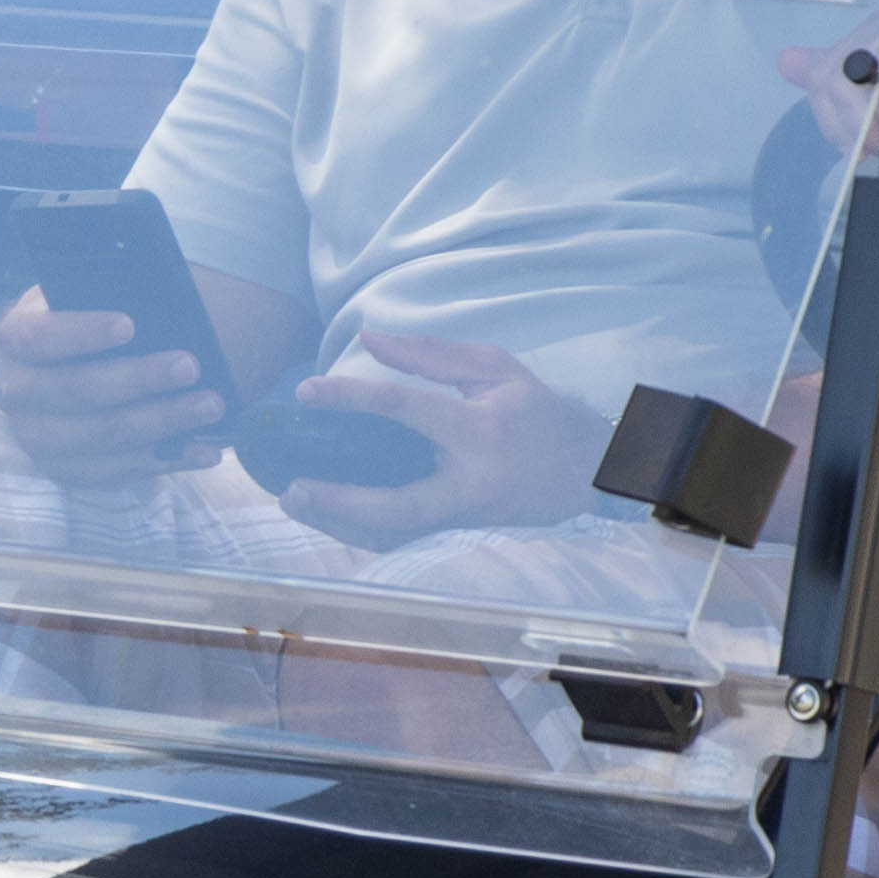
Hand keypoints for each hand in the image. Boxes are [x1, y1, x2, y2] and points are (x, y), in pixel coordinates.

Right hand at [0, 288, 221, 487]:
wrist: (49, 368)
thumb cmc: (78, 323)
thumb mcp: (77, 300)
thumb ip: (103, 297)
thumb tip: (157, 302)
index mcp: (14, 340)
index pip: (39, 338)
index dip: (82, 333)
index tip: (130, 325)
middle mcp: (16, 394)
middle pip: (78, 392)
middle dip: (139, 380)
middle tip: (191, 366)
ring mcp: (39, 440)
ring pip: (102, 438)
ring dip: (162, 422)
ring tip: (211, 407)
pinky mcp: (68, 472)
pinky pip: (120, 472)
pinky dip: (168, 460)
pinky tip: (205, 449)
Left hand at [278, 330, 592, 551]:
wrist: (584, 470)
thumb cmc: (535, 412)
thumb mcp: (494, 368)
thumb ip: (429, 354)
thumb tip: (369, 338)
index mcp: (479, 428)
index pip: (404, 409)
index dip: (351, 398)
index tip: (307, 391)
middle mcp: (469, 479)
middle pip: (398, 503)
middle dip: (341, 500)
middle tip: (294, 486)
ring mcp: (464, 515)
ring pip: (395, 532)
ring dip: (341, 523)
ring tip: (297, 501)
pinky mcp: (459, 532)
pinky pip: (402, 539)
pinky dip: (361, 532)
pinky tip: (327, 516)